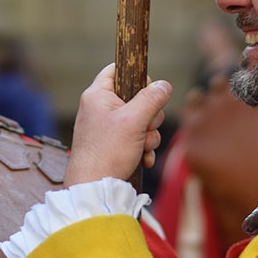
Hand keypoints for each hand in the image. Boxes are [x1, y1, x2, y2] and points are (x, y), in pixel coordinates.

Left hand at [64, 64, 170, 186]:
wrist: (94, 188)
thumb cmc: (107, 153)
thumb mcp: (134, 121)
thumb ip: (151, 99)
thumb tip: (164, 85)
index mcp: (98, 95)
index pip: (118, 69)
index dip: (137, 76)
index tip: (147, 91)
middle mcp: (100, 108)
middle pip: (136, 96)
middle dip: (149, 115)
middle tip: (145, 127)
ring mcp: (107, 127)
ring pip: (140, 119)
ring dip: (148, 134)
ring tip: (141, 147)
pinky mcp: (112, 144)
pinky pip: (136, 137)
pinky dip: (142, 147)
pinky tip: (142, 159)